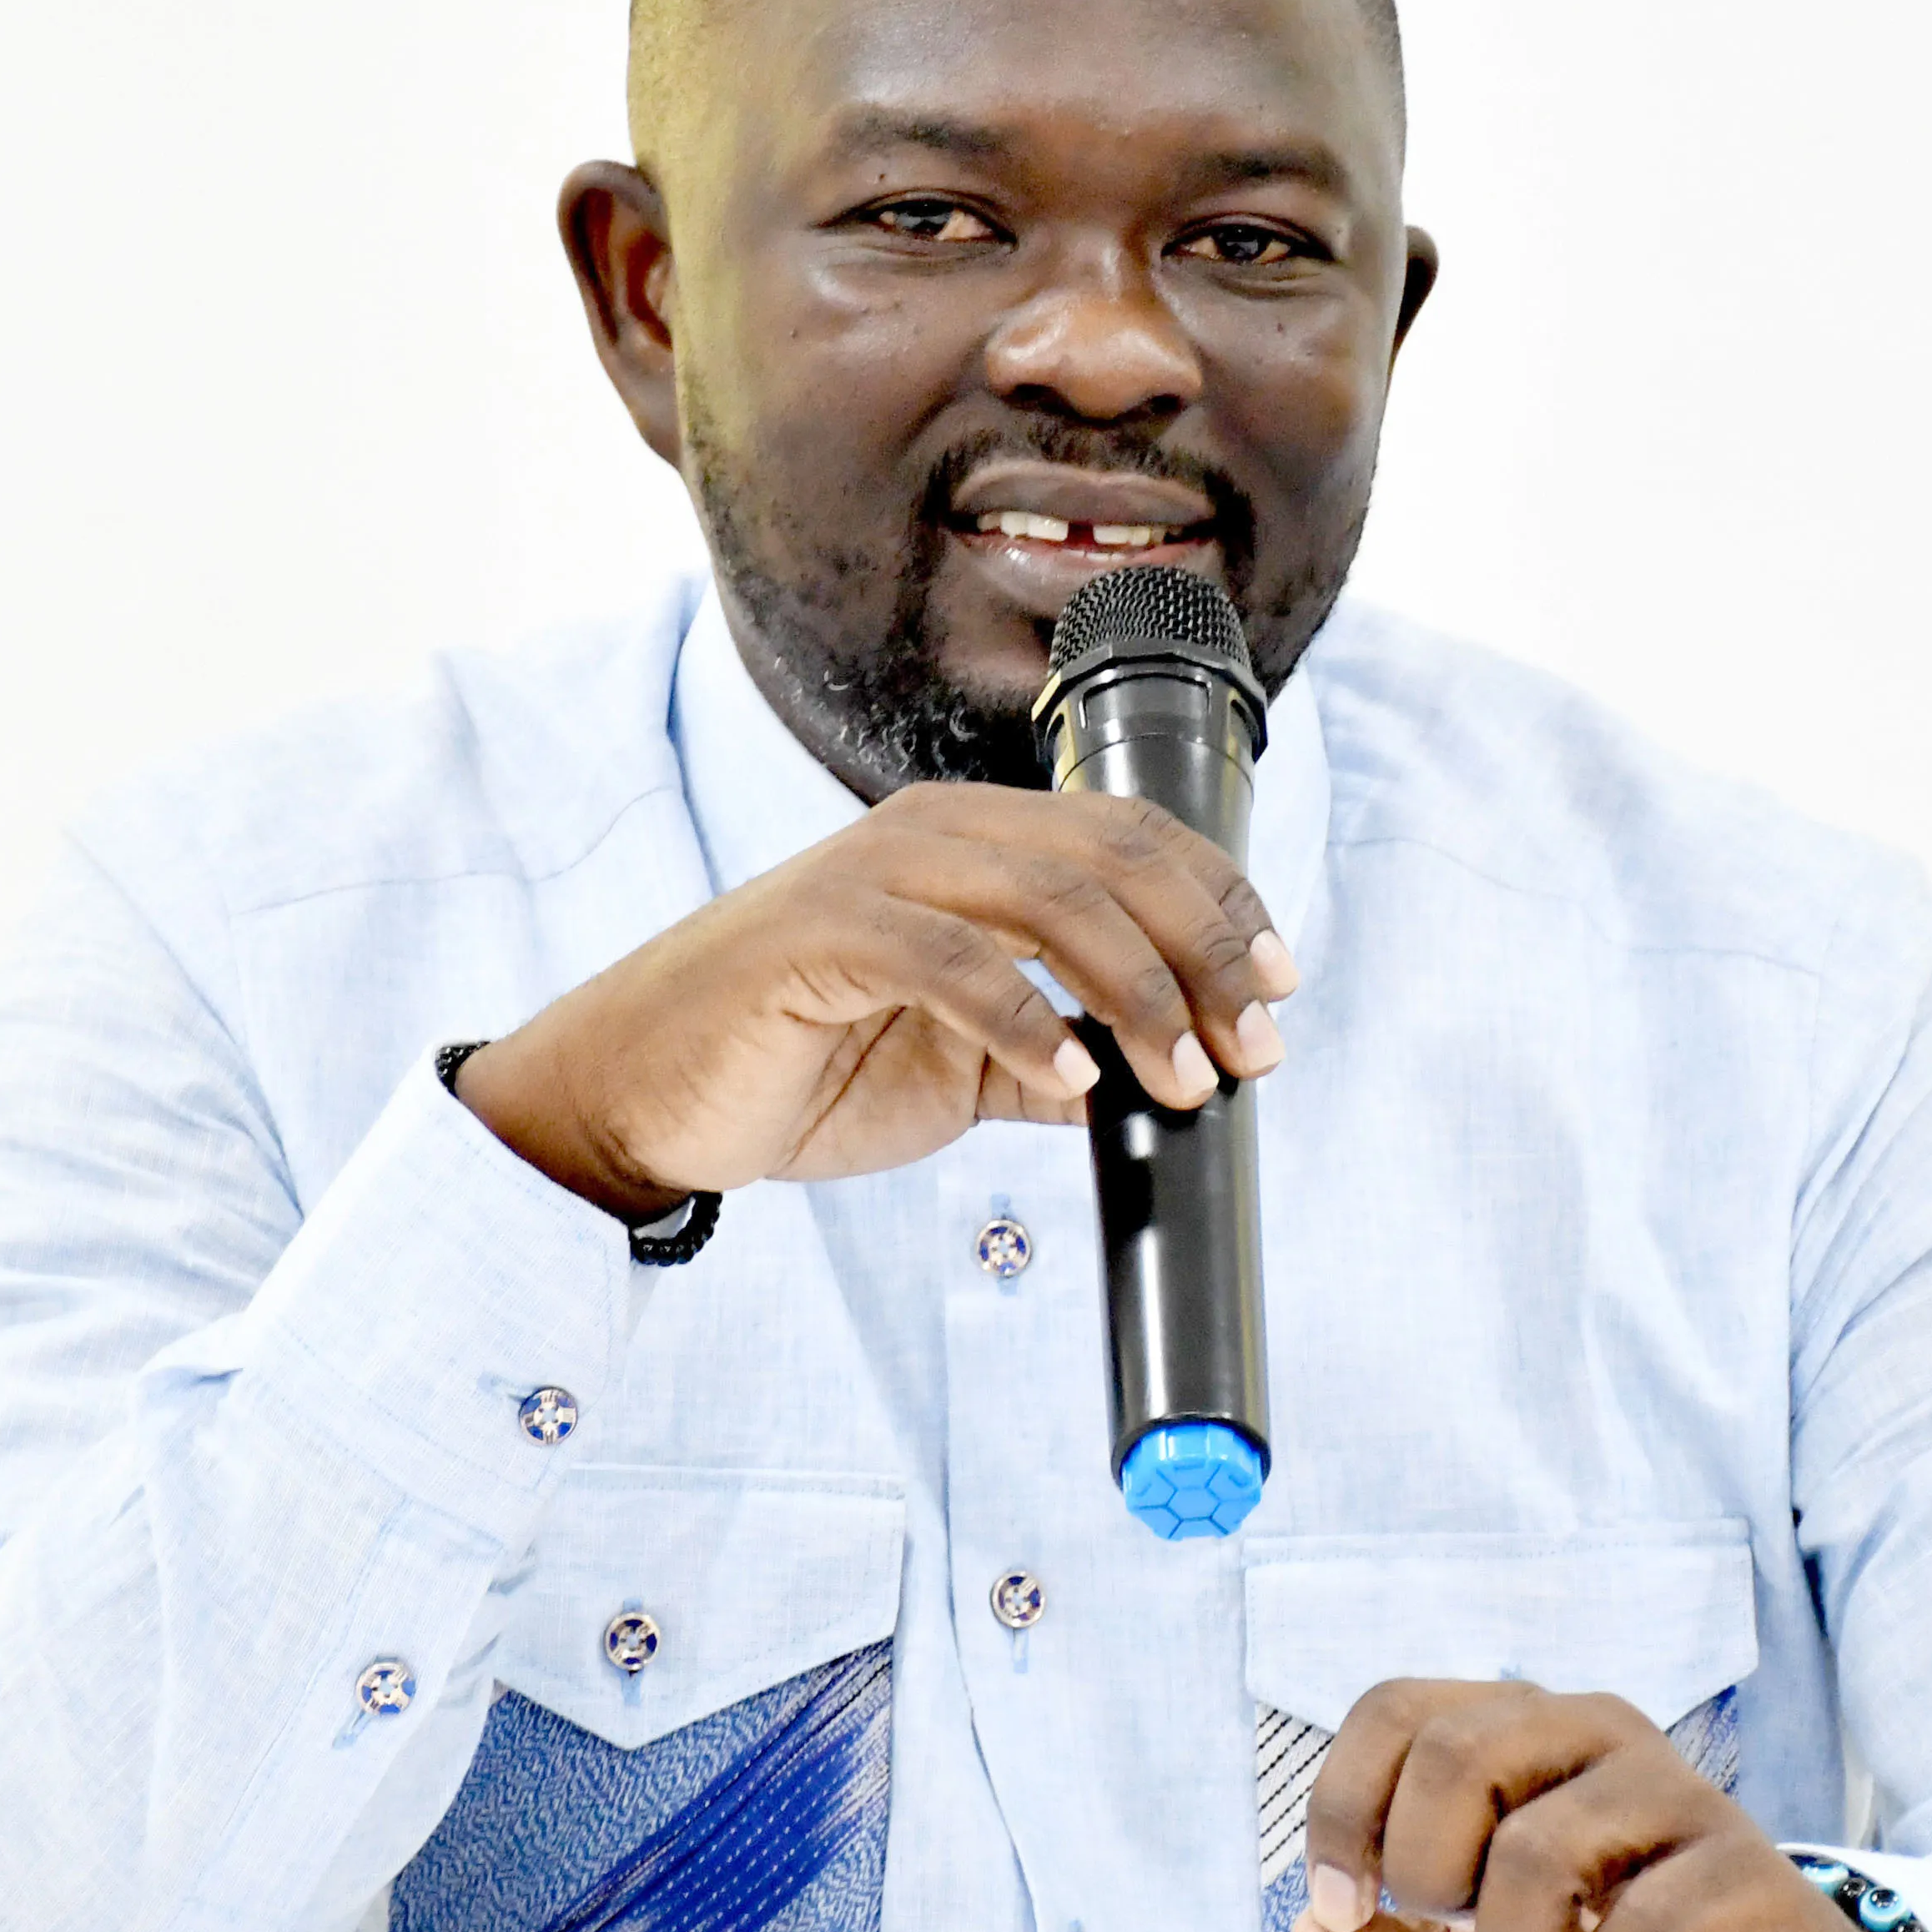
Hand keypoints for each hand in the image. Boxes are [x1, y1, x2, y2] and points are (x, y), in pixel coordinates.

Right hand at [452, 785, 1296, 1214]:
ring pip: (1051, 902)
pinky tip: (1073, 1077)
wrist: (649, 1096)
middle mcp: (933, 835)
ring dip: (1141, 996)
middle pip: (1114, 861)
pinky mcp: (821, 936)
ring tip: (1182, 1082)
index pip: (1134, 841)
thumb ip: (1052, 1063)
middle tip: (1253, 1048)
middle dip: (1207, 954)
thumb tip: (1160, 1092)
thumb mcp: (958, 1069)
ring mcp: (874, 875)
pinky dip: (1028, 1022)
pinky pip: (953, 963)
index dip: (1226, 907)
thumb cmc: (801, 1065)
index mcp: (975, 843)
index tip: (1282, 992)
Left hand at [1289, 1680, 1917, 1931]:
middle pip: (1453, 1751)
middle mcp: (1593, 1738)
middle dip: (1429, 1874)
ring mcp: (1675, 1797)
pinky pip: (1643, 1925)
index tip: (1348, 1906)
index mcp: (1517, 1740)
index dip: (1342, 1811)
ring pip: (1538, 1847)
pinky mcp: (1743, 1874)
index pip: (1393, 1710)